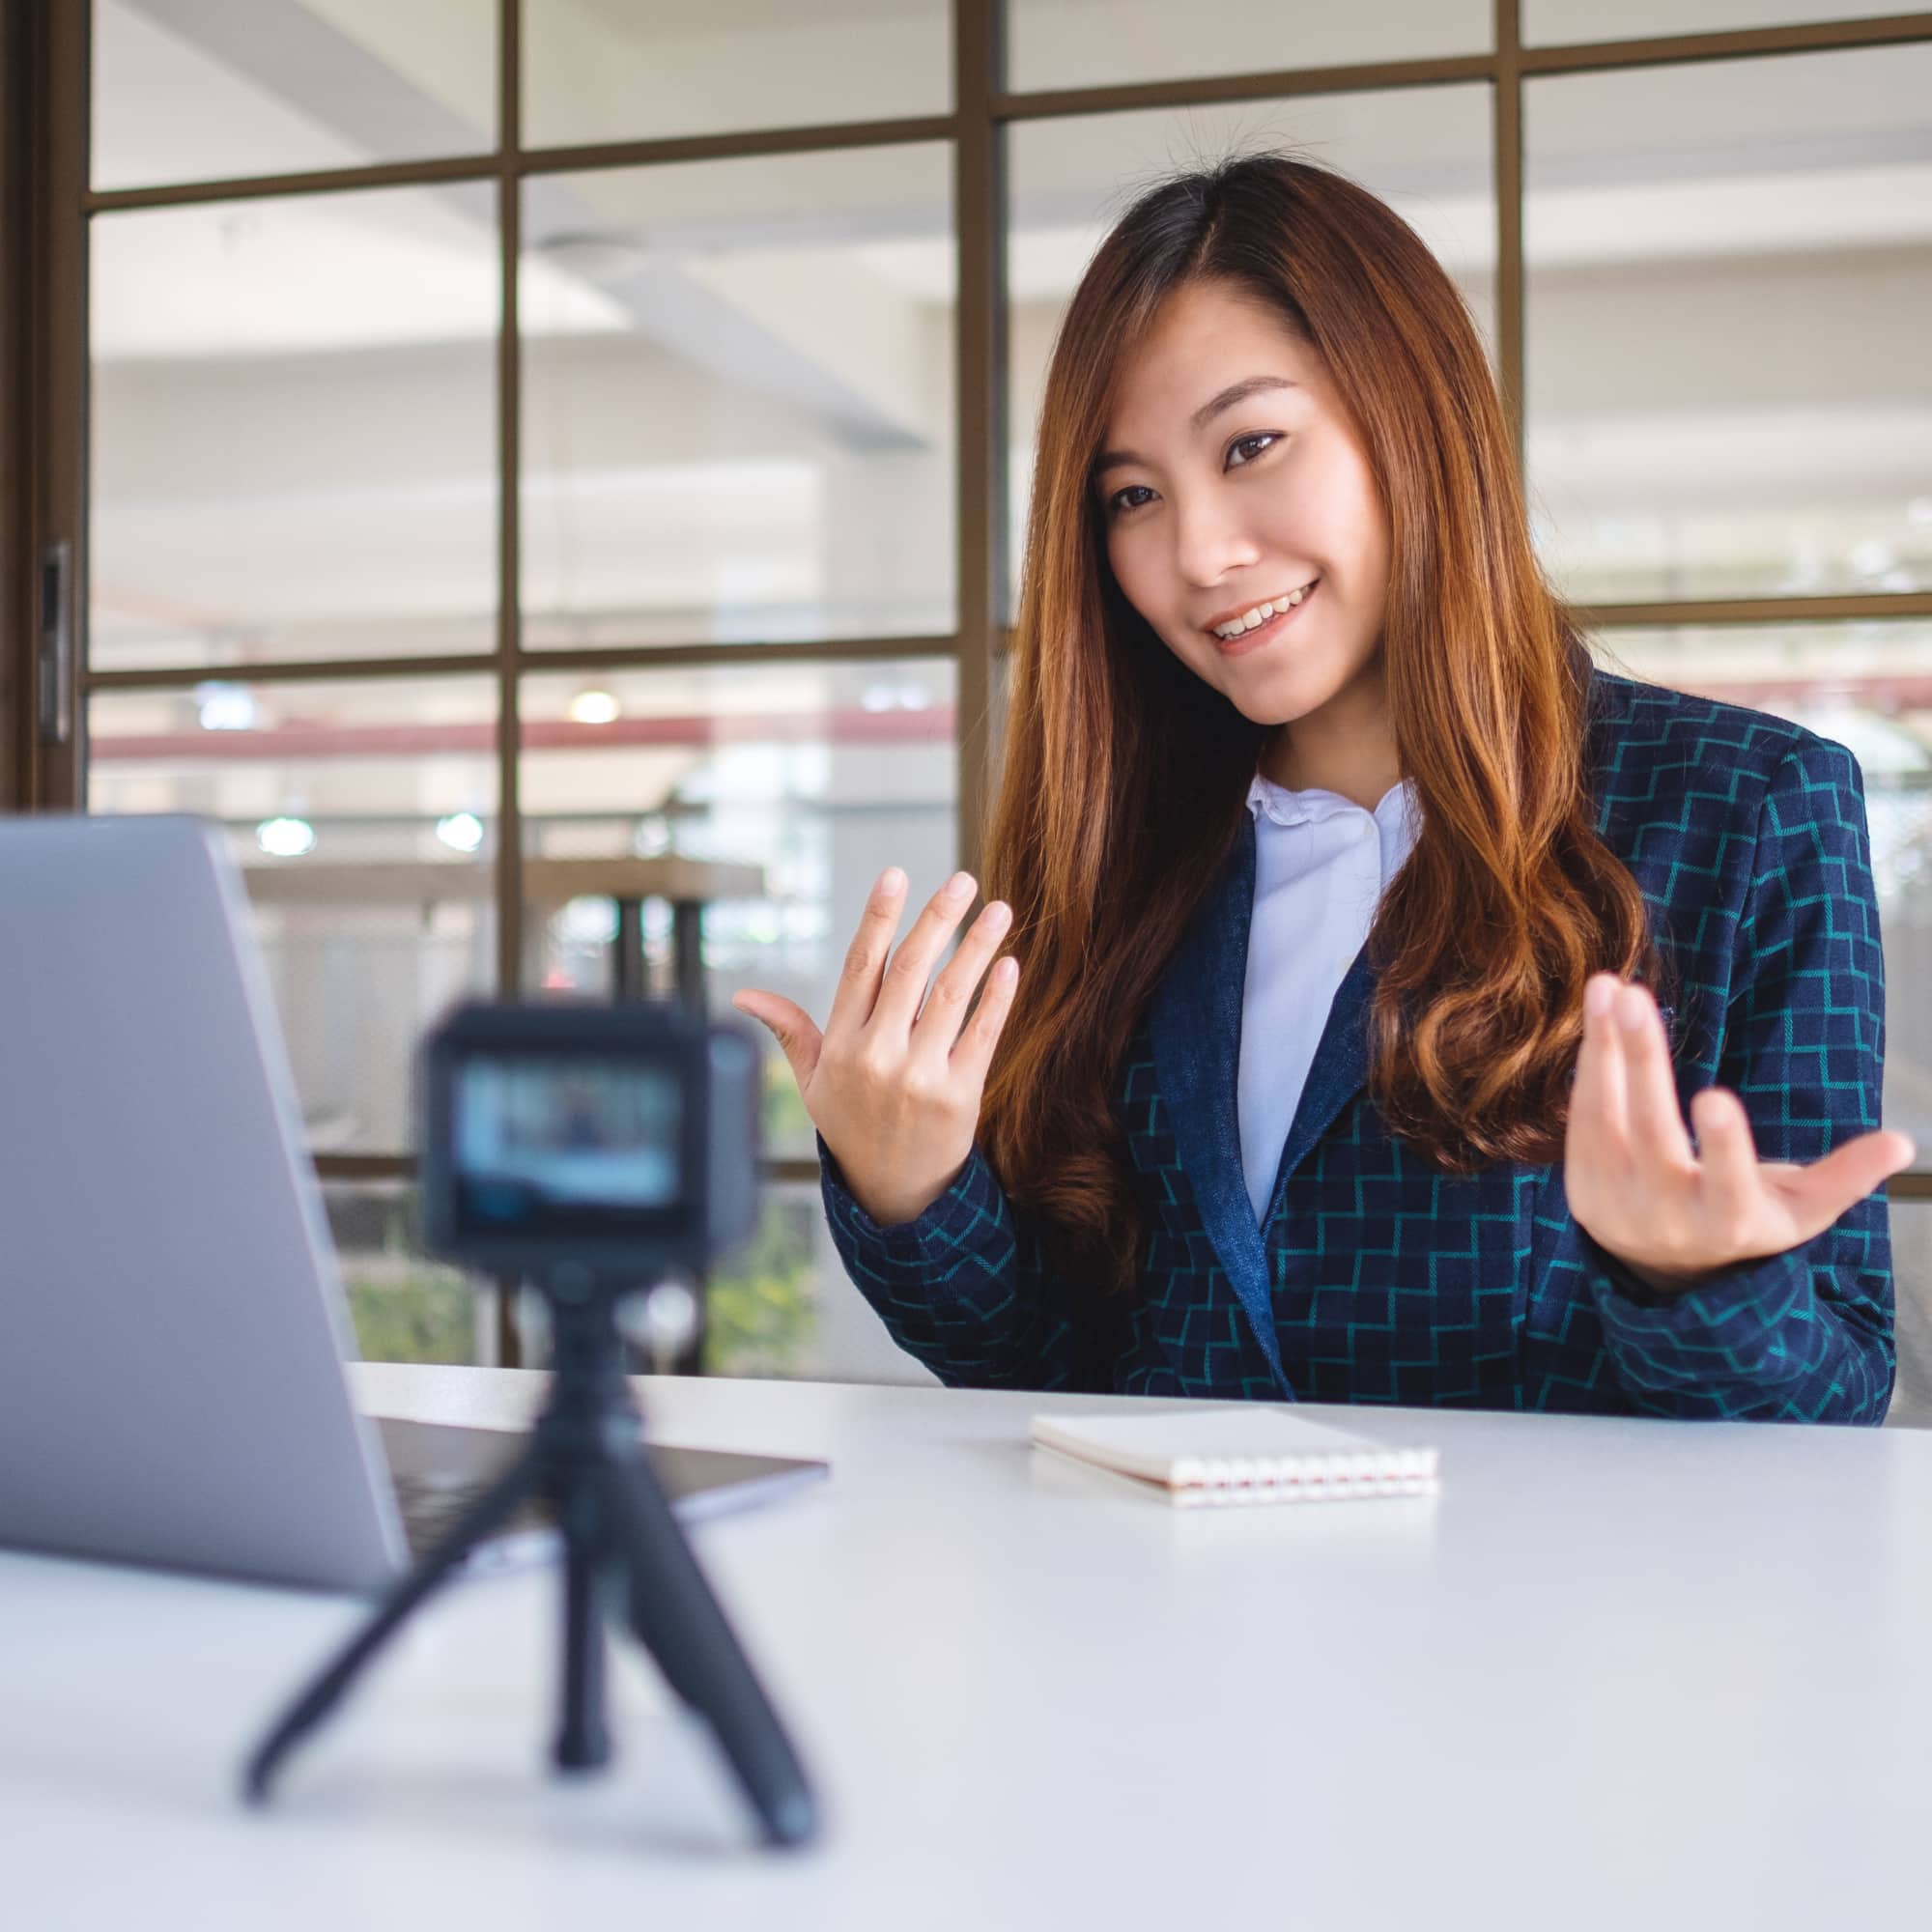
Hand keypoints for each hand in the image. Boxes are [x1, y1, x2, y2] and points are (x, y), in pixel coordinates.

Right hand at [730, 868, 1020, 1228]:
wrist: (894, 1194)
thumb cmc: (852, 1125)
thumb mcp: (813, 1081)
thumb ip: (789, 1031)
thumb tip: (743, 997)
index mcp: (840, 1044)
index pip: (860, 966)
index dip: (878, 917)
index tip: (895, 875)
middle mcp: (877, 1055)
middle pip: (909, 971)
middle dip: (937, 919)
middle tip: (963, 879)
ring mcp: (919, 1076)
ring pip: (951, 995)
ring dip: (977, 947)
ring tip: (1000, 910)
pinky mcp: (959, 1096)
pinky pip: (982, 1035)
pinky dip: (996, 998)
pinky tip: (1009, 964)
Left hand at [1563, 973, 1916, 1293]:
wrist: (1665, 1268)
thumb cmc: (1745, 1220)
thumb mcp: (1800, 1210)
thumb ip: (1844, 1175)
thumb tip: (1902, 1142)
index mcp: (1728, 1221)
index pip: (1728, 1183)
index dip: (1724, 1145)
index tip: (1715, 1097)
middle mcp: (1663, 1213)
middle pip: (1651, 1135)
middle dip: (1644, 1067)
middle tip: (1639, 1003)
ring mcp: (1614, 1198)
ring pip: (1606, 1117)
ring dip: (1607, 1048)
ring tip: (1613, 986)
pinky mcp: (1580, 1179)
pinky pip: (1583, 1113)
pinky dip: (1593, 1060)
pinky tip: (1600, 1008)